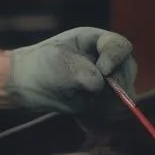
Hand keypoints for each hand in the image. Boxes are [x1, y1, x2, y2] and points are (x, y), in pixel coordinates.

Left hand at [6, 28, 136, 115]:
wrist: (26, 85)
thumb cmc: (41, 64)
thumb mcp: (58, 62)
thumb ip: (82, 72)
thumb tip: (99, 85)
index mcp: (96, 41)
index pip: (121, 47)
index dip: (115, 59)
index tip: (102, 70)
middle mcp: (107, 60)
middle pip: (128, 70)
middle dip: (114, 83)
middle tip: (93, 90)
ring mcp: (108, 81)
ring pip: (125, 94)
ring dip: (107, 100)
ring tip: (81, 98)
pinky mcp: (104, 101)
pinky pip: (115, 110)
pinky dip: (101, 113)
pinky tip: (82, 110)